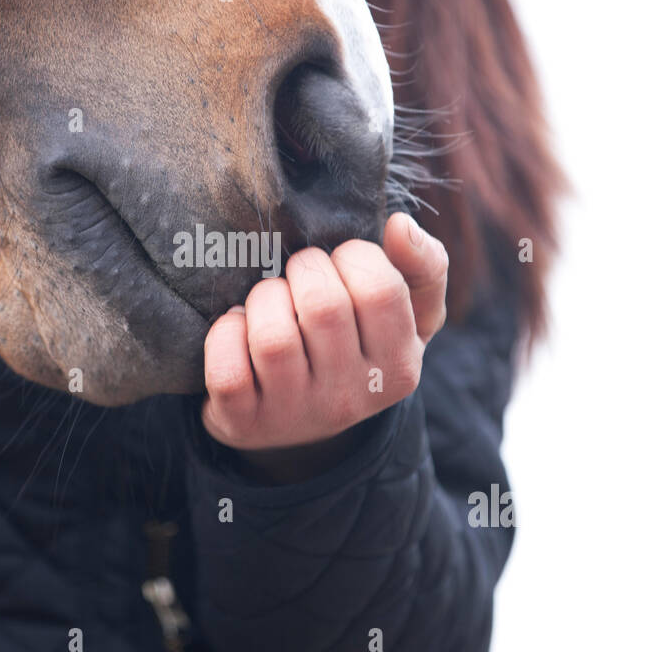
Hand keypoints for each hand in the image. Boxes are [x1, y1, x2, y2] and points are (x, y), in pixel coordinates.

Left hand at [201, 212, 448, 466]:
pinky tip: (238, 329)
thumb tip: (399, 225)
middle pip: (323, 306)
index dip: (352, 256)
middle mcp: (352, 398)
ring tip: (269, 303)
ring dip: (264, 300)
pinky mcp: (244, 423)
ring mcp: (295, 415)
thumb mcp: (408, 316)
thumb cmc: (357, 348)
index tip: (340, 263)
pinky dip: (226, 335)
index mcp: (398, 365)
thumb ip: (424, 266)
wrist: (302, 426)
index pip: (380, 288)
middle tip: (299, 276)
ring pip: (273, 337)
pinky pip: (228, 370)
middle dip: (302, 270)